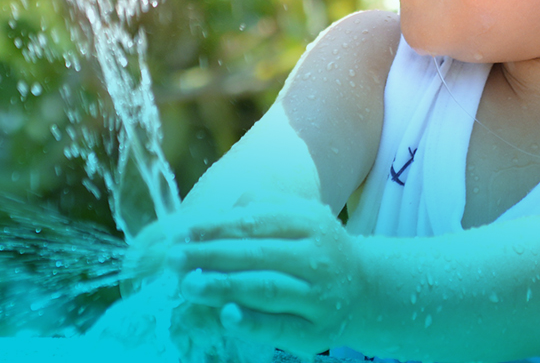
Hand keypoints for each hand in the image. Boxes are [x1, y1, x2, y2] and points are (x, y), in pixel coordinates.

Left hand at [166, 197, 367, 357]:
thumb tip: (220, 215)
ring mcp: (320, 296)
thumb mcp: (298, 217)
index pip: (256, 222)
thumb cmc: (315, 247)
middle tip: (175, 259)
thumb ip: (261, 207)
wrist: (364, 288)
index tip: (184, 233)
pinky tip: (226, 314)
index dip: (217, 227)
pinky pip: (281, 327)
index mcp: (310, 222)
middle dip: (211, 256)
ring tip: (188, 285)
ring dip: (223, 287)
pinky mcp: (318, 332)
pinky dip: (253, 321)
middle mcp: (318, 256)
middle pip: (257, 254)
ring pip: (267, 289)